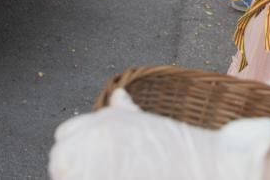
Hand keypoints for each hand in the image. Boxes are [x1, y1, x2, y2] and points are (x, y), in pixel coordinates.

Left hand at [49, 89, 269, 179]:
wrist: (210, 168)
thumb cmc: (181, 147)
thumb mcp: (147, 121)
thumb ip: (124, 112)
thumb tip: (117, 97)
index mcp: (102, 124)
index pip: (61, 139)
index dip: (74, 152)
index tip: (87, 163)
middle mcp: (96, 142)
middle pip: (59, 161)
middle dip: (73, 169)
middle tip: (97, 172)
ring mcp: (99, 168)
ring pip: (68, 175)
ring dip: (81, 176)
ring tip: (112, 174)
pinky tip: (118, 179)